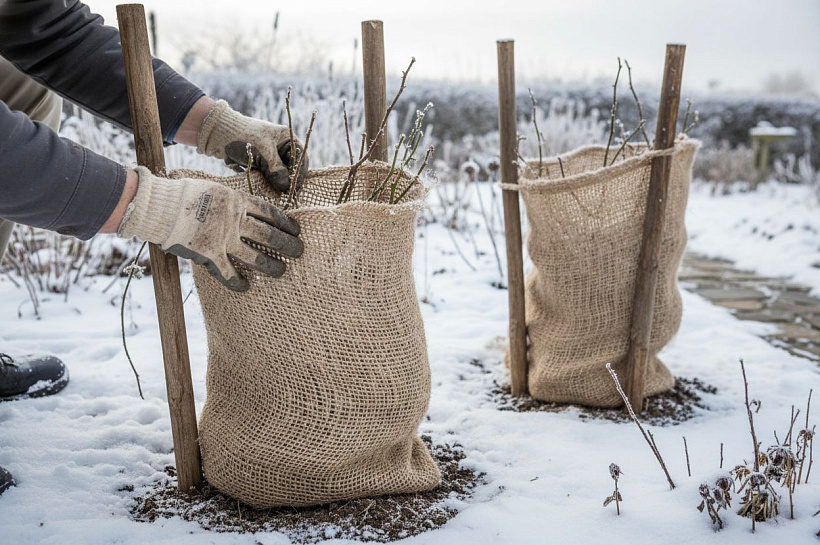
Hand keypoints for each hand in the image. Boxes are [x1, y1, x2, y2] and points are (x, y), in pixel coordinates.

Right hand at [117, 167, 302, 291]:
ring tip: (282, 271)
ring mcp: (223, 239)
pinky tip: (246, 287)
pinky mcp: (209, 254)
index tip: (297, 229)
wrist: (160, 205)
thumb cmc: (184, 194)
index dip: (285, 222)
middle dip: (287, 244)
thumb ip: (228, 200)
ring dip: (270, 265)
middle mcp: (235, 221)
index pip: (269, 212)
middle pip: (269, 235)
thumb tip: (238, 206)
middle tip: (300, 251)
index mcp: (237, 202)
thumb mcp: (213, 189)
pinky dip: (237, 282)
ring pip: (255, 256)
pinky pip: (228, 273)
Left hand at [196, 100, 307, 192]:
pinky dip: (265, 182)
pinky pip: (267, 176)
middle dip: (287, 180)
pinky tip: (263, 188)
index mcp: (287, 138)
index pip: (300, 159)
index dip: (299, 174)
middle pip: (290, 168)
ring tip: (273, 193)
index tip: (295, 189)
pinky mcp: (260, 164)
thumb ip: (276, 169)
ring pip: (279, 174)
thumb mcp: (263, 152)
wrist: (218, 134)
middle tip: (284, 195)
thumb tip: (286, 187)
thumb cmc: (244, 137)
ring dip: (275, 183)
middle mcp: (281, 147)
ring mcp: (270, 156)